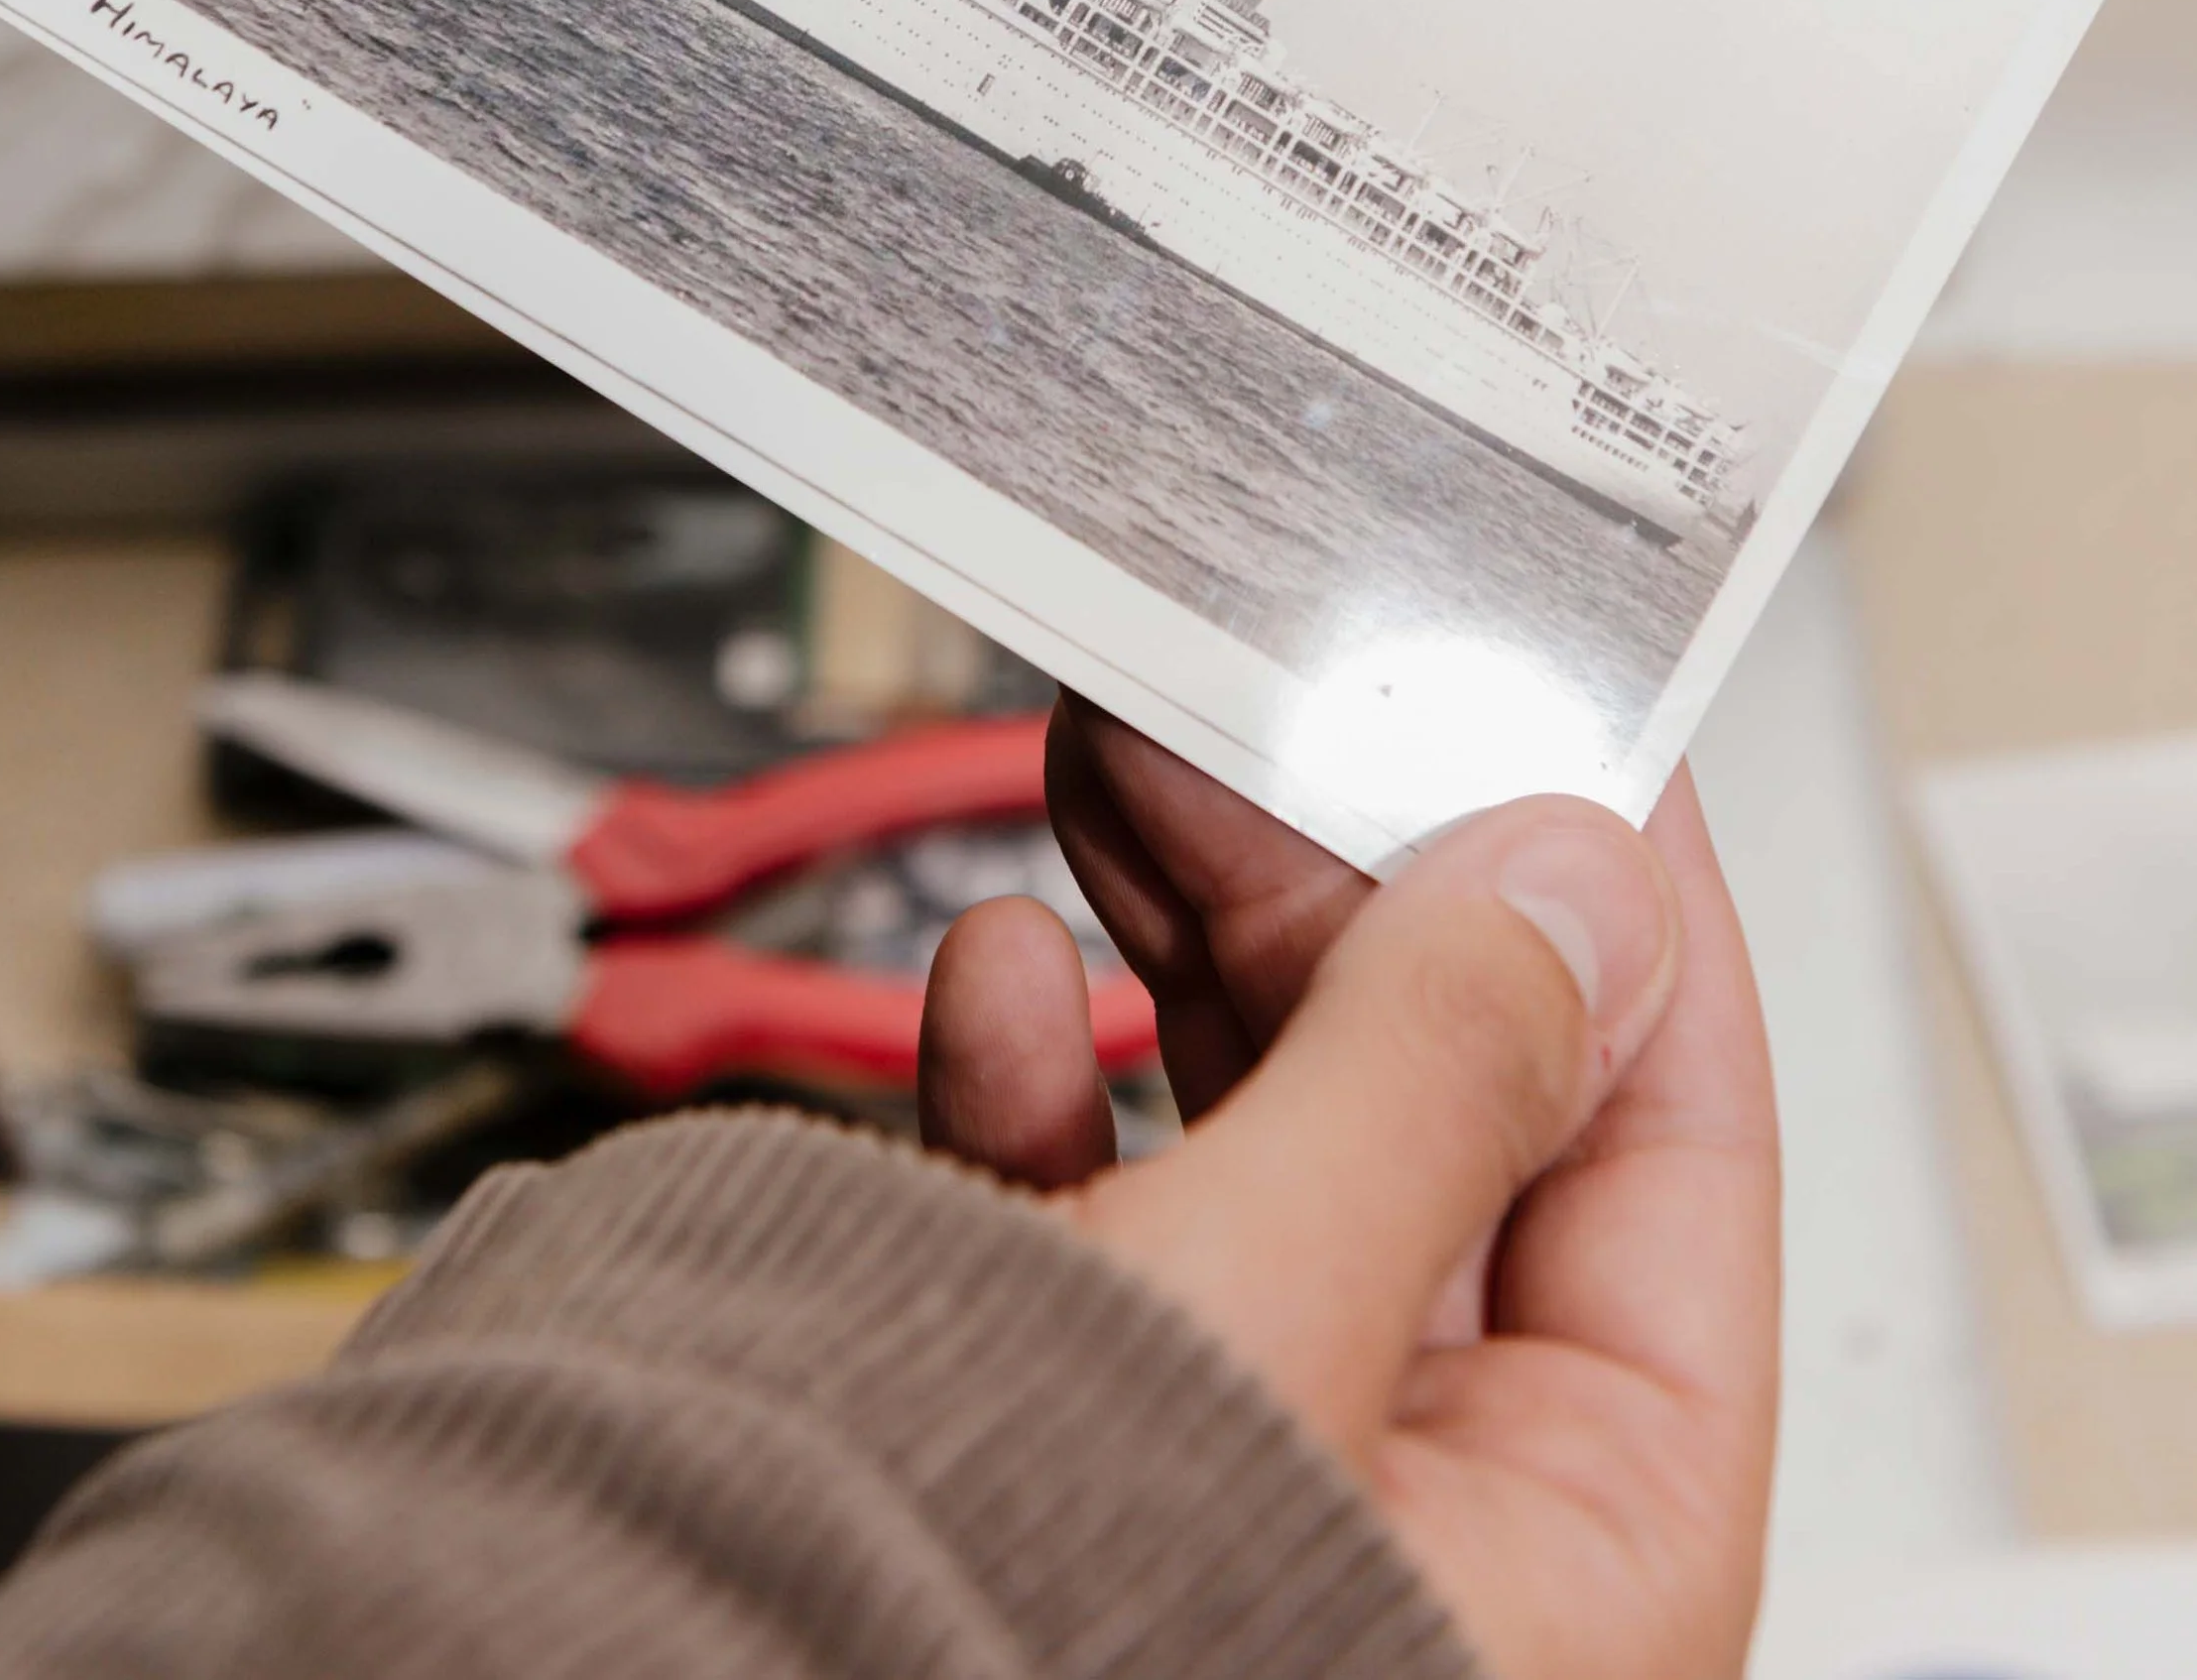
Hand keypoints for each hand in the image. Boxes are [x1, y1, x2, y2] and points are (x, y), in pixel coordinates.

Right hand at [920, 711, 1778, 1679]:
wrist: (608, 1667)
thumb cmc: (965, 1654)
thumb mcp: (1261, 1310)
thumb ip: (1436, 1071)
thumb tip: (1577, 879)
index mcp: (1574, 1551)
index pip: (1675, 1147)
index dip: (1622, 902)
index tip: (1557, 708)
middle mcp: (1422, 1517)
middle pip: (1458, 1111)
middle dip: (1353, 880)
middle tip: (1277, 701)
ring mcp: (1235, 1465)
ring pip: (1274, 1130)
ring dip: (1194, 935)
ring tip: (1122, 772)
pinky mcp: (1065, 1432)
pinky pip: (1109, 1214)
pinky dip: (1054, 1072)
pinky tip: (999, 985)